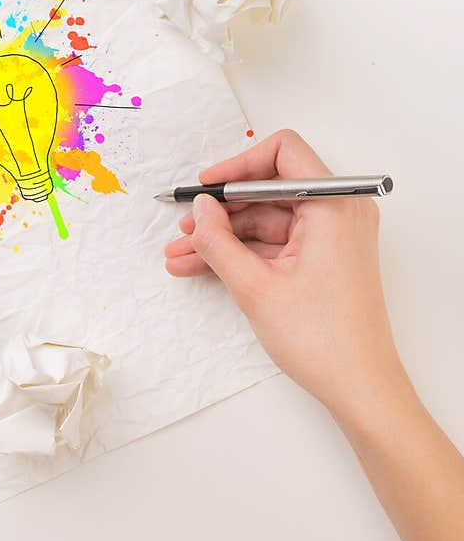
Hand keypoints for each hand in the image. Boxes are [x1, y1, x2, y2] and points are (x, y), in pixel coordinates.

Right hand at [164, 129, 404, 417]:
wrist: (359, 387)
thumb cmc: (324, 340)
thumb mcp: (256, 288)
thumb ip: (219, 242)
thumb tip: (199, 208)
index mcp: (334, 206)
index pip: (283, 153)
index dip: (237, 166)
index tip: (205, 189)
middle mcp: (338, 213)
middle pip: (269, 190)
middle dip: (221, 210)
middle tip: (184, 228)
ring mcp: (331, 237)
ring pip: (265, 220)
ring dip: (223, 236)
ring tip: (181, 255)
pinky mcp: (322, 259)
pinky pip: (274, 243)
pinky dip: (241, 253)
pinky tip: (201, 266)